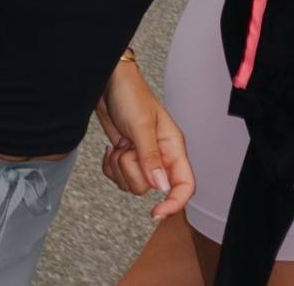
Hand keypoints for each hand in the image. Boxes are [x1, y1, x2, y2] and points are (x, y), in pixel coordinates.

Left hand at [97, 59, 193, 220]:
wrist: (108, 82)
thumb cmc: (130, 94)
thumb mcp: (141, 125)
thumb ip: (151, 156)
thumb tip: (162, 186)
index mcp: (172, 148)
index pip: (184, 185)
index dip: (174, 203)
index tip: (156, 211)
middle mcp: (160, 156)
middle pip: (151, 188)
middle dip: (132, 172)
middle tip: (128, 149)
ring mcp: (142, 158)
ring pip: (132, 185)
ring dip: (119, 167)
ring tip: (119, 144)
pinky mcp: (126, 157)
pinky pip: (118, 178)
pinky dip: (109, 167)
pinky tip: (110, 149)